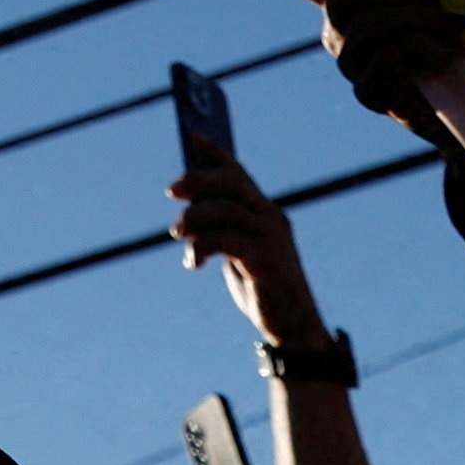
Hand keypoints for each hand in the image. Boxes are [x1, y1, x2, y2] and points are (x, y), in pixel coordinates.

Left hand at [171, 157, 326, 350]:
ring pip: (223, 208)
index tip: (192, 137)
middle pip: (230, 182)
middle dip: (197, 180)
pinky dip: (201, 247)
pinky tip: (193, 263)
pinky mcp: (267, 259)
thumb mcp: (239, 250)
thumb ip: (224, 226)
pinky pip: (224, 239)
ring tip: (177, 235)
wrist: (292, 328)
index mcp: (266, 212)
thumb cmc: (261, 286)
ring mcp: (272, 238)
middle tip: (171, 192)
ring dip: (192, 219)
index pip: (239, 173)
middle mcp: (272, 218)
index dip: (216, 153)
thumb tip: (190, 199)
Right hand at [286, 0, 464, 128]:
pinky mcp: (368, 94)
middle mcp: (337, 33)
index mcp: (344, 5)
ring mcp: (349, 65)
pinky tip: (446, 56)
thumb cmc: (448, 40)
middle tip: (437, 4)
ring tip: (455, 28)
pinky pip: (385, 59)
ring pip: (366, 27)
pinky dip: (419, 50)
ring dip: (418, 21)